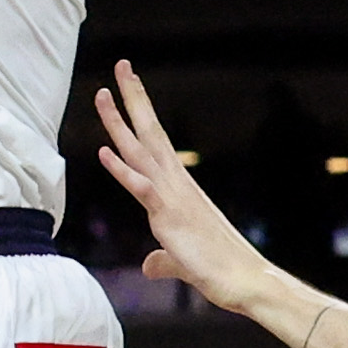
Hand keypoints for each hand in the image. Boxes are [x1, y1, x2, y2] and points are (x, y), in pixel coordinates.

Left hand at [91, 62, 277, 314]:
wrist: (245, 281)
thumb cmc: (217, 269)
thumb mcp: (180, 261)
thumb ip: (162, 259)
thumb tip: (150, 264)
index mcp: (178, 188)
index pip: (154, 142)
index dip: (139, 115)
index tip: (128, 88)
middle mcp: (175, 183)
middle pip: (149, 132)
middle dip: (132, 99)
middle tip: (121, 65)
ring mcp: (173, 196)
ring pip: (141, 150)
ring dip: (119, 122)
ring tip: (103, 92)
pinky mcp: (170, 216)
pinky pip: (142, 188)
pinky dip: (122, 170)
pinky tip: (103, 152)